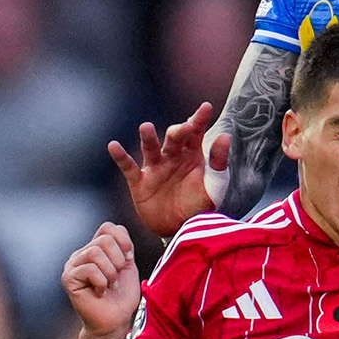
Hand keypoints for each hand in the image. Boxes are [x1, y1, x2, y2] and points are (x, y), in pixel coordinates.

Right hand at [62, 223, 142, 338]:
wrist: (114, 322)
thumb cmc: (121, 298)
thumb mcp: (128, 266)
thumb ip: (124, 246)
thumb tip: (119, 231)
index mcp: (95, 248)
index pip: (108, 227)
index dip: (123, 241)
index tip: (127, 260)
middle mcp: (81, 254)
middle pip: (104, 239)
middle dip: (118, 260)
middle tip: (116, 278)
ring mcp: (73, 265)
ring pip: (96, 252)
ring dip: (110, 272)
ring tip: (108, 284)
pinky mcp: (69, 278)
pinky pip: (89, 269)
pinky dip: (101, 282)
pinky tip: (99, 291)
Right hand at [108, 105, 225, 237]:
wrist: (180, 230)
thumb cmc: (199, 206)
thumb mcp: (214, 186)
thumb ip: (219, 162)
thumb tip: (225, 136)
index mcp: (192, 154)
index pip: (196, 133)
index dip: (200, 120)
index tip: (206, 107)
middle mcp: (172, 156)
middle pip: (173, 138)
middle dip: (177, 132)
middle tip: (182, 129)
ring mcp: (155, 168)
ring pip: (151, 148)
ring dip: (148, 138)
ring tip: (146, 128)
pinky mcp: (140, 181)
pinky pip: (129, 167)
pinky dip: (121, 157)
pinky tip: (114, 146)